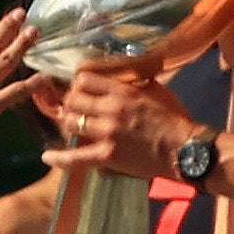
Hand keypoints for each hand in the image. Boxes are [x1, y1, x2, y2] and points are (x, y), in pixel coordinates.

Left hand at [46, 72, 197, 180]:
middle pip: (72, 100)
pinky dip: (59, 158)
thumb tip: (123, 76)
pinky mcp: (108, 155)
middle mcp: (111, 108)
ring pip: (71, 123)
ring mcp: (108, 132)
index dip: (78, 85)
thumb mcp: (158, 90)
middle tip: (74, 109)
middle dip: (70, 103)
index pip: (84, 79)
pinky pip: (76, 157)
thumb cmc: (176, 119)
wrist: (186, 150)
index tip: (80, 91)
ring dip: (68, 123)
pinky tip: (47, 157)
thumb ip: (136, 82)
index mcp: (123, 90)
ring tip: (70, 126)